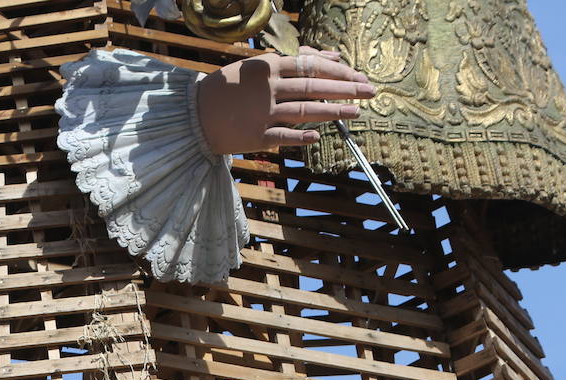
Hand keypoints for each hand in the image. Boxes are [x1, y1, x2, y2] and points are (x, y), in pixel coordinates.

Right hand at [196, 47, 374, 154]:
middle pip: (314, 86)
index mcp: (269, 67)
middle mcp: (268, 88)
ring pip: (305, 111)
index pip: (311, 66)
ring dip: (333, 112)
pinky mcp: (256, 136)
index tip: (360, 76)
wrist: (195, 114)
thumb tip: (332, 56)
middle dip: (346, 88)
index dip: (339, 71)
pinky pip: (284, 136)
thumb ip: (296, 62)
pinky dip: (302, 137)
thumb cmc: (229, 89)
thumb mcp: (259, 68)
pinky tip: (319, 137)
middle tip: (370, 91)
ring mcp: (263, 113)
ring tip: (356, 112)